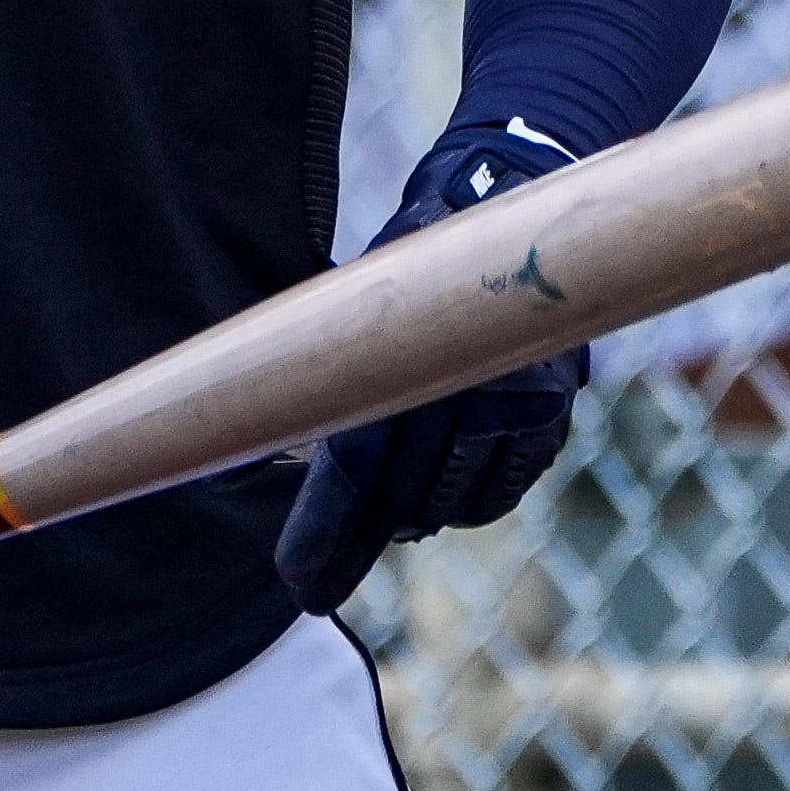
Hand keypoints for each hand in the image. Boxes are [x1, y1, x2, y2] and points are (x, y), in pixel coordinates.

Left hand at [277, 126, 587, 611]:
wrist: (499, 199)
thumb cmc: (403, 258)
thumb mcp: (351, 308)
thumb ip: (316, 380)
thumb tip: (235, 452)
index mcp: (406, 360)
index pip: (358, 475)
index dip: (327, 538)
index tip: (300, 590)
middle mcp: (468, 388)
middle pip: (404, 501)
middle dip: (357, 543)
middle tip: (316, 582)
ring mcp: (520, 406)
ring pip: (455, 505)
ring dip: (414, 516)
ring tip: (388, 513)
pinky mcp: (554, 415)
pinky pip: (504, 489)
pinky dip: (470, 499)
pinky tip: (447, 490)